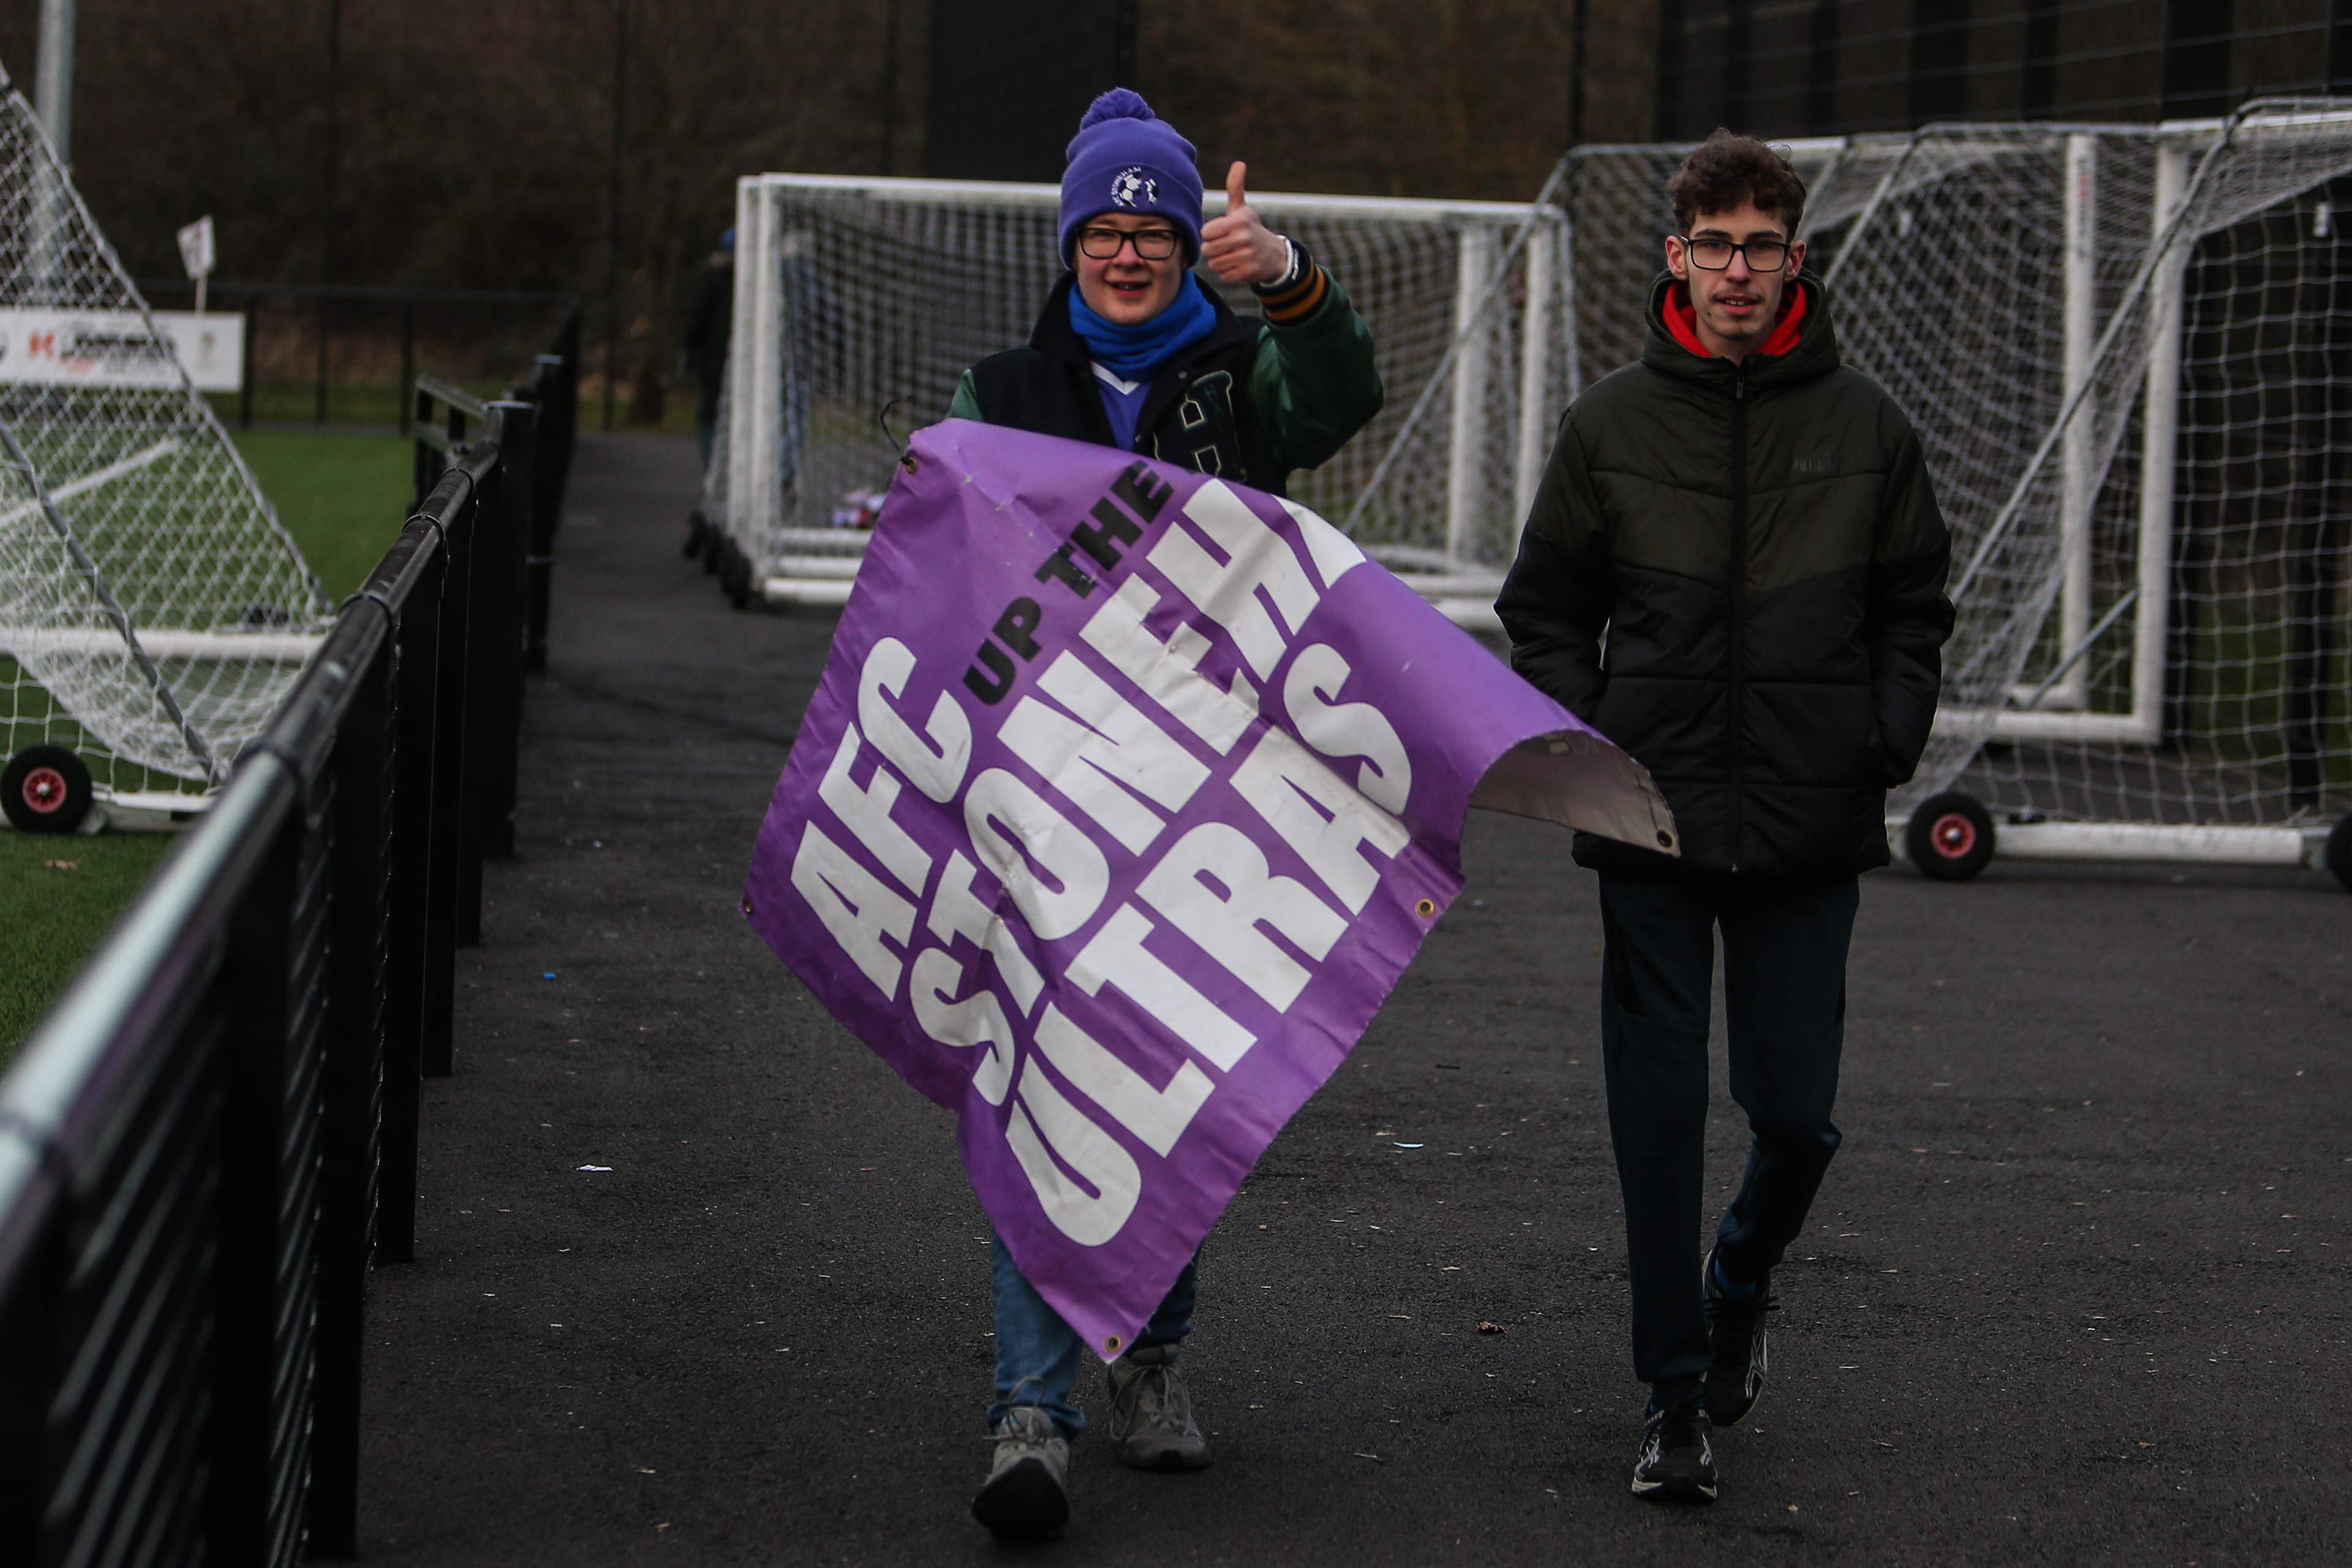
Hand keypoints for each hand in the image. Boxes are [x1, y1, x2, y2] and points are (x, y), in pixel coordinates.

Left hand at [1200, 162, 1290, 286]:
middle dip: (1213, 250)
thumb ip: (1235, 188)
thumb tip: (1239, 163)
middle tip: (1225, 246)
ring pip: (1214, 264)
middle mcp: (1243, 238)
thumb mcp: (1242, 209)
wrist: (1275, 255)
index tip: (1220, 233)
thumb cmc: (1251, 229)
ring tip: (1232, 255)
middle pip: (1207, 250)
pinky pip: (1224, 276)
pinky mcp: (1248, 273)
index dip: (1210, 234)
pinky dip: (1228, 273)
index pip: (1205, 233)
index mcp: (1238, 221)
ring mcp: (1246, 257)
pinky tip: (1238, 265)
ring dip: (1220, 262)